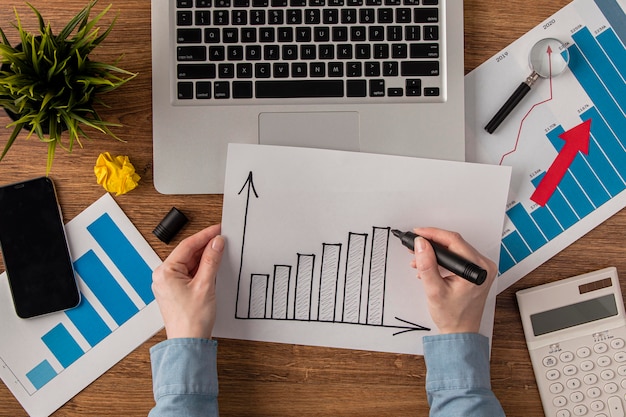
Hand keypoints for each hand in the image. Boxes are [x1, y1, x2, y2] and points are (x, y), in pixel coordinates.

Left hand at [152, 224, 224, 338]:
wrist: (189, 343)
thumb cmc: (191, 321)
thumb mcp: (205, 285)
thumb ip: (211, 261)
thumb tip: (216, 243)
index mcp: (165, 272)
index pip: (187, 245)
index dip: (205, 235)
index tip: (218, 229)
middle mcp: (163, 276)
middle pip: (187, 253)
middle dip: (206, 246)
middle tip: (223, 240)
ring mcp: (169, 284)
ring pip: (189, 263)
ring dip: (205, 258)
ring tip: (220, 253)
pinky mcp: (176, 291)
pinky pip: (189, 273)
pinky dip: (202, 269)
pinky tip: (213, 267)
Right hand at [411, 227, 496, 333]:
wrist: (460, 332)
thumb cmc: (452, 316)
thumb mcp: (434, 290)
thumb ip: (427, 265)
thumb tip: (421, 244)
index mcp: (478, 269)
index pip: (454, 241)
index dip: (432, 234)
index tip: (417, 233)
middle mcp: (484, 266)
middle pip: (454, 243)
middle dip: (431, 243)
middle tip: (414, 245)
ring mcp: (481, 268)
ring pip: (454, 249)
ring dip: (435, 252)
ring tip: (418, 259)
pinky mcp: (475, 271)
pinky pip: (457, 257)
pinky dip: (441, 259)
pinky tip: (429, 265)